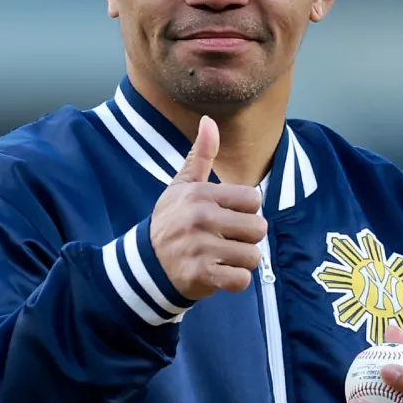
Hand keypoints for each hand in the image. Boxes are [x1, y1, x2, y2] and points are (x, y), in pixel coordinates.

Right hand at [148, 116, 266, 299]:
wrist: (144, 265)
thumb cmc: (170, 221)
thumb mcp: (181, 186)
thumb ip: (200, 155)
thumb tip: (209, 121)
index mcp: (200, 194)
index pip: (253, 199)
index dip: (244, 211)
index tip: (225, 218)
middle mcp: (200, 218)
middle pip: (259, 228)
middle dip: (246, 238)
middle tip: (225, 241)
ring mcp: (200, 248)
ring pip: (253, 256)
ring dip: (241, 261)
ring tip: (221, 258)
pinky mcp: (201, 275)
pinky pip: (241, 280)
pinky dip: (235, 281)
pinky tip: (219, 274)